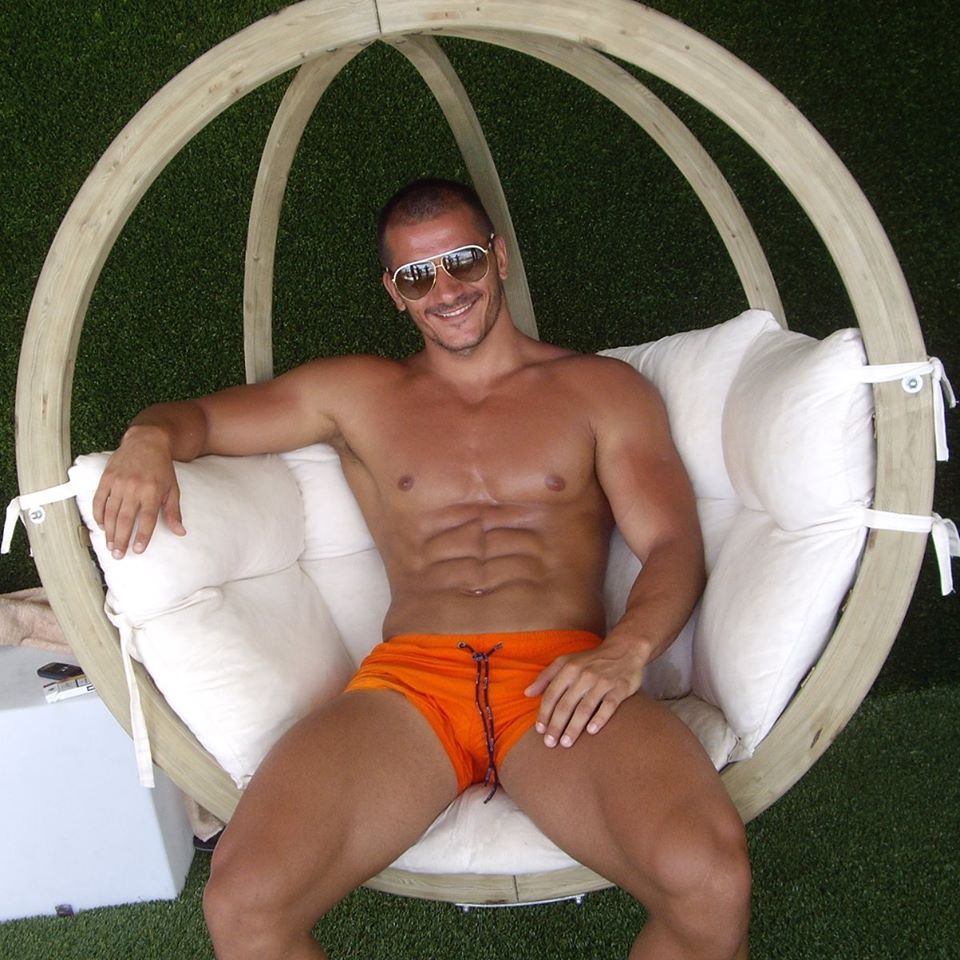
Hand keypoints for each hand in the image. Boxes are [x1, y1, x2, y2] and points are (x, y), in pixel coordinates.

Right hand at [92, 427, 185, 557]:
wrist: (146, 441)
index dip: (142, 536)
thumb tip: (180, 532)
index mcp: (152, 492)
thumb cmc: (162, 467)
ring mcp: (119, 483)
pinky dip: (98, 514)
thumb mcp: (173, 488)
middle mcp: (134, 489)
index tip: (138, 550)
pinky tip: (100, 526)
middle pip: (125, 519)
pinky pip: (99, 500)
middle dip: (121, 539)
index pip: (147, 519)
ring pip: (110, 512)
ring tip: (109, 546)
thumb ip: (173, 511)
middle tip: (118, 555)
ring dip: (109, 531)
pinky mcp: (107, 478)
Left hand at [524, 635, 646, 748]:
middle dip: (556, 725)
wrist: (624, 650)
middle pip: (566, 704)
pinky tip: (591, 731)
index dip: (544, 713)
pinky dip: (599, 718)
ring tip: (566, 743)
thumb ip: (546, 676)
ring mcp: (602, 682)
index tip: (539, 730)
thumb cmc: (590, 660)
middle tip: (550, 743)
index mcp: (569, 668)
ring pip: (585, 708)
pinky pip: (608, 706)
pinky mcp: (620, 688)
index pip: (552, 694)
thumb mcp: (566, 661)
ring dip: (574, 727)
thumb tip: (527, 693)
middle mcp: (584, 675)